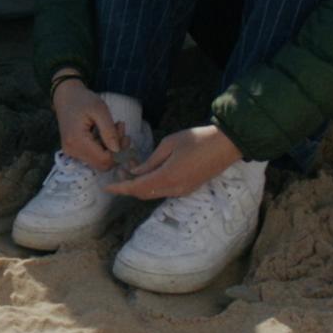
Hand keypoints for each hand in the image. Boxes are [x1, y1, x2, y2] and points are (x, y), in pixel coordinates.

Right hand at [51, 74, 125, 169]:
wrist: (66, 96)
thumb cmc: (83, 100)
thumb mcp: (100, 110)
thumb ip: (109, 131)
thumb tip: (117, 150)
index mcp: (77, 140)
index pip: (104, 160)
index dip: (119, 151)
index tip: (124, 132)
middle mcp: (72, 150)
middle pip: (102, 164)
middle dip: (116, 151)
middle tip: (121, 130)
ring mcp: (71, 152)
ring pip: (99, 162)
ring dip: (111, 149)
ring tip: (115, 128)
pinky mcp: (73, 151)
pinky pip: (93, 157)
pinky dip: (104, 148)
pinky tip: (106, 133)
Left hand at [106, 124, 244, 200]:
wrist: (226, 145)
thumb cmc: (197, 139)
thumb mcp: (169, 144)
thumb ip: (151, 161)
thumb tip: (137, 172)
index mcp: (167, 177)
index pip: (137, 188)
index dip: (120, 188)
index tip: (106, 188)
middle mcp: (174, 189)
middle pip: (143, 194)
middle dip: (128, 186)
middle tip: (119, 170)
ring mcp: (182, 191)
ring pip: (153, 193)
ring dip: (140, 185)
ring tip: (132, 167)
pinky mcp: (188, 188)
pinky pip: (164, 190)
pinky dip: (152, 184)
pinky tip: (148, 171)